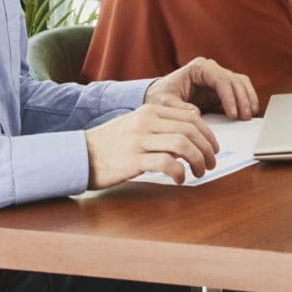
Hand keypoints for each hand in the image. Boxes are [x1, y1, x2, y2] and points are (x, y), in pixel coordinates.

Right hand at [83, 101, 219, 187]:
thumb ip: (161, 124)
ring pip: (182, 145)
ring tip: (200, 172)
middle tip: (211, 163)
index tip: (213, 148)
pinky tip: (180, 179)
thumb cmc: (110, 144)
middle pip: (190, 131)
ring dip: (197, 161)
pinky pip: (166, 163)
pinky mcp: (132, 160)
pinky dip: (179, 172)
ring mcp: (139, 140)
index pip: (191, 118)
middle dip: (207, 149)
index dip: (208, 134)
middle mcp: (146, 122)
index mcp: (150, 111)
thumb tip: (192, 127)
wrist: (78, 155)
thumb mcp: (136, 124)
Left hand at [144, 56, 259, 119]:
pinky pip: (239, 90)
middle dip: (242, 99)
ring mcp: (218, 77)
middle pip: (235, 80)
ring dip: (247, 99)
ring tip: (248, 116)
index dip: (230, 96)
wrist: (158, 96)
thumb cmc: (160, 96)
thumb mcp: (164, 102)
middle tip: (245, 117)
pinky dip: (246, 100)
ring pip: (241, 83)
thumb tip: (196, 113)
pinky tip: (248, 112)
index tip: (233, 114)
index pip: (221, 79)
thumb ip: (178, 107)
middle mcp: (211, 69)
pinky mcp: (221, 88)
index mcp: (199, 67)